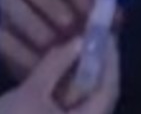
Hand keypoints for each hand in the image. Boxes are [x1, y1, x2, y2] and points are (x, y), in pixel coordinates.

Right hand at [0, 0, 122, 81]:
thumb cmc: (88, 49)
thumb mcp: (104, 35)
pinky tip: (38, 67)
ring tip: (52, 49)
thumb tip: (113, 17)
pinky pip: (0, 36)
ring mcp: (10, 11)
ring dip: (31, 23)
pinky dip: (20, 51)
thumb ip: (107, 22)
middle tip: (67, 25)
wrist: (66, 83)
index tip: (90, 13)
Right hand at [0, 36, 119, 113]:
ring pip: (85, 101)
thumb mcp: (31, 92)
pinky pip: (72, 108)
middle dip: (96, 66)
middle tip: (90, 38)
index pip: (108, 90)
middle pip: (99, 96)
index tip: (105, 34)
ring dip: (81, 76)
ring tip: (77, 49)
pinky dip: (68, 89)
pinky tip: (61, 71)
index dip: (110, 60)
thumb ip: (55, 65)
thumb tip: (79, 41)